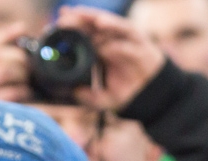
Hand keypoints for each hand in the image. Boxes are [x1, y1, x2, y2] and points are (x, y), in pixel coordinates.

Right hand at [0, 21, 33, 112]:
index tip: (23, 29)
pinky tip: (26, 95)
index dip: (7, 34)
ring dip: (21, 73)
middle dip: (19, 58)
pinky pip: (10, 93)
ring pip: (4, 69)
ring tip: (26, 82)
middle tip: (28, 68)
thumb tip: (23, 40)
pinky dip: (23, 92)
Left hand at [50, 7, 165, 111]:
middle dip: (77, 20)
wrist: (154, 97)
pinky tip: (101, 24)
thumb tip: (73, 92)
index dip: (70, 30)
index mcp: (101, 51)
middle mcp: (113, 42)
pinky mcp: (140, 42)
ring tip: (78, 14)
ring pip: (107, 23)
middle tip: (62, 18)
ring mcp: (126, 40)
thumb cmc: (128, 93)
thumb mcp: (105, 99)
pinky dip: (114, 26)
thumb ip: (89, 97)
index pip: (84, 36)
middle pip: (92, 26)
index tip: (54, 27)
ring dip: (93, 17)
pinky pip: (126, 31)